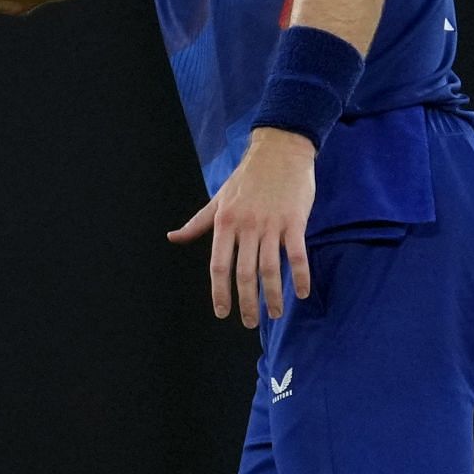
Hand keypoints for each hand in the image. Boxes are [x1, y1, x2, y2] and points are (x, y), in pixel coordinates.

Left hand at [167, 127, 316, 326]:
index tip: (222, 312)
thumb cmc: (247, 178)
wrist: (279, 151)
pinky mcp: (294, 220)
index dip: (219, 291)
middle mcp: (246, 225)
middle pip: (244, 272)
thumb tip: (172, 238)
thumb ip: (197, 223)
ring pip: (270, 267)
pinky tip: (301, 293)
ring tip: (275, 314)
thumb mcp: (218, 199)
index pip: (218, 265)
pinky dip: (300, 275)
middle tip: (248, 322)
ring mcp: (271, 224)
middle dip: (247, 301)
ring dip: (274, 295)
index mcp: (225, 222)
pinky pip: (297, 254)